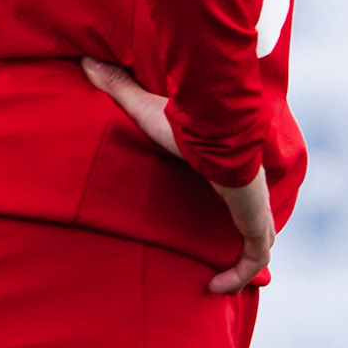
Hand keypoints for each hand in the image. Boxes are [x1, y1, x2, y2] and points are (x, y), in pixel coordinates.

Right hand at [81, 59, 274, 293]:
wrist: (214, 128)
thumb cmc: (184, 121)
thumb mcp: (144, 110)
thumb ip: (118, 88)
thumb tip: (87, 60)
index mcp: (229, 167)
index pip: (241, 190)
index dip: (235, 208)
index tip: (216, 219)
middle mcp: (247, 188)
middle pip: (257, 220)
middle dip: (245, 239)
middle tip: (221, 259)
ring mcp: (254, 206)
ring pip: (260, 241)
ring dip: (244, 262)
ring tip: (218, 280)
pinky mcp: (253, 220)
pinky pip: (254, 256)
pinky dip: (240, 274)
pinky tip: (215, 286)